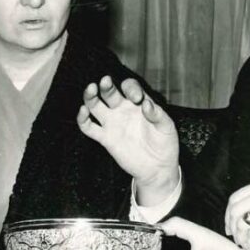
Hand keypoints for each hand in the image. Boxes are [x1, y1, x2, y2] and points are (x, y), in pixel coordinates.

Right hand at [76, 76, 178, 203]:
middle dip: (107, 86)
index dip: (131, 88)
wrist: (158, 168)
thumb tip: (146, 104)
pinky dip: (83, 119)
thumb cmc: (165, 144)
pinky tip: (83, 111)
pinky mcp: (106, 138)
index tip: (137, 98)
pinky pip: (89, 127)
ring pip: (96, 105)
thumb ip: (158, 115)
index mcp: (139, 103)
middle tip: (106, 81)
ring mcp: (113, 123)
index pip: (130, 87)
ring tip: (91, 89)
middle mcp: (123, 110)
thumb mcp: (166, 127)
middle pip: (110, 92)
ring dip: (90, 96)